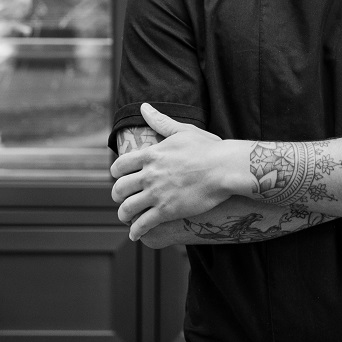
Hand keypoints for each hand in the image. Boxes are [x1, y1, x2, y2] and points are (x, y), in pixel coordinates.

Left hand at [110, 104, 248, 239]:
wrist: (225, 169)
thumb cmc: (208, 148)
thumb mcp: (183, 130)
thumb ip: (160, 121)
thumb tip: (144, 107)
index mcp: (151, 155)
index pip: (120, 165)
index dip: (116, 173)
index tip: (120, 178)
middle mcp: (149, 174)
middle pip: (119, 189)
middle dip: (117, 196)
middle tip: (122, 199)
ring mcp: (157, 194)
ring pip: (127, 209)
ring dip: (124, 215)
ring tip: (127, 219)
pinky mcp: (167, 211)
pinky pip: (143, 225)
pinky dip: (136, 231)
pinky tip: (136, 234)